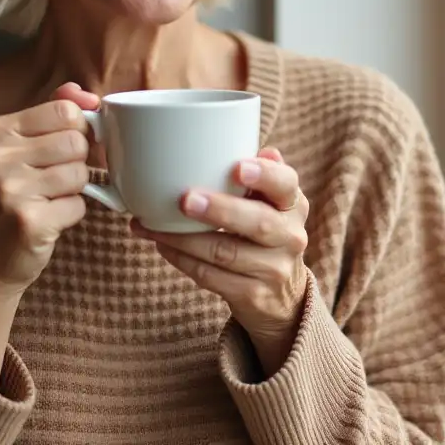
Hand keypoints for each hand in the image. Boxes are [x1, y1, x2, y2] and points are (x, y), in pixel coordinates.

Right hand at [0, 83, 97, 384]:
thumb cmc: (7, 203)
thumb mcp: (17, 153)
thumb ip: (51, 115)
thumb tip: (83, 91)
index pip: (65, 110)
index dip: (77, 131)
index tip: (62, 150)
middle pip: (77, 141)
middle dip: (75, 164)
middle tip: (52, 183)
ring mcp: (10, 189)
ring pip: (80, 173)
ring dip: (73, 191)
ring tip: (46, 202)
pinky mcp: (27, 221)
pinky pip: (79, 206)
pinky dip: (70, 216)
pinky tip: (46, 222)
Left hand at [132, 147, 309, 375]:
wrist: (281, 296)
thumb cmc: (264, 233)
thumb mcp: (270, 203)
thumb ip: (262, 176)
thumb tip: (262, 149)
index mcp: (293, 204)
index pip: (287, 184)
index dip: (265, 175)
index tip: (238, 167)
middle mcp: (290, 236)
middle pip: (257, 222)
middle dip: (219, 210)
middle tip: (184, 199)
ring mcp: (273, 269)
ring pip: (224, 252)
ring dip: (183, 237)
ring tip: (152, 225)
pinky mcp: (252, 295)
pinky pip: (210, 276)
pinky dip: (182, 258)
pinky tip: (163, 245)